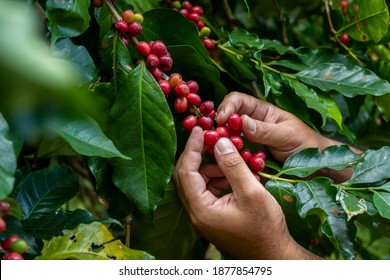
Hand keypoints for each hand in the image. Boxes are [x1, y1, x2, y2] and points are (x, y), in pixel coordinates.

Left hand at [173, 126, 318, 258]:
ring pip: (195, 184)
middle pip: (185, 177)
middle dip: (197, 155)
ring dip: (208, 168)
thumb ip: (233, 165)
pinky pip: (205, 192)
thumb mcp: (251, 192)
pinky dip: (214, 179)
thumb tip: (219, 141)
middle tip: (210, 138)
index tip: (200, 130)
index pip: (186, 172)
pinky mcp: (210, 218)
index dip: (192, 148)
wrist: (273, 255)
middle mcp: (195, 215)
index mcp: (201, 210)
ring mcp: (201, 218)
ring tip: (228, 159)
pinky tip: (231, 175)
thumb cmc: (266, 227)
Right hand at [216, 92, 334, 162]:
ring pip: (227, 137)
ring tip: (218, 151)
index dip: (227, 107)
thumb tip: (242, 122)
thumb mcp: (287, 135)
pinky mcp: (248, 157)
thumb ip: (266, 130)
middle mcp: (252, 124)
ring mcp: (248, 142)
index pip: (238, 100)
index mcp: (262, 111)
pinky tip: (226, 163)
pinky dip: (228, 157)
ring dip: (221, 143)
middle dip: (218, 126)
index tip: (221, 120)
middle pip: (227, 118)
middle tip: (214, 138)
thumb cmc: (306, 145)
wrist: (317, 167)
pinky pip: (233, 155)